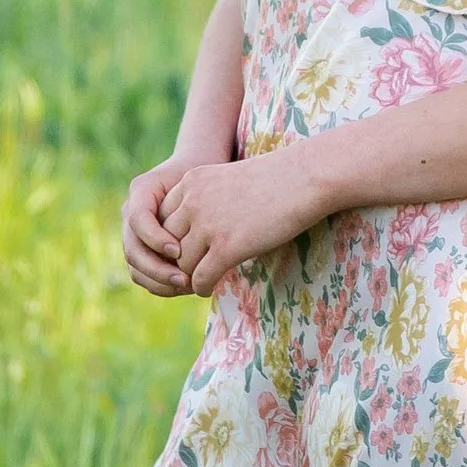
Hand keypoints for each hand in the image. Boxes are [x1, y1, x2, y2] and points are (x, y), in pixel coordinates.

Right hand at [121, 154, 198, 295]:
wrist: (196, 169)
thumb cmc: (204, 174)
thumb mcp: (200, 178)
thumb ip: (193, 197)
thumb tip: (194, 237)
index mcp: (141, 190)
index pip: (138, 218)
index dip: (154, 238)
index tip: (178, 251)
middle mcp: (131, 211)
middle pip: (132, 249)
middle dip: (157, 268)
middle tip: (186, 280)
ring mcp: (133, 233)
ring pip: (135, 267)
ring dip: (159, 281)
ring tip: (188, 286)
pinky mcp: (142, 250)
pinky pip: (143, 275)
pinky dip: (161, 285)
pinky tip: (186, 287)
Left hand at [158, 146, 327, 296]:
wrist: (304, 178)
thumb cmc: (274, 180)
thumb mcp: (228, 180)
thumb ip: (207, 199)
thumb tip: (197, 232)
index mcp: (191, 182)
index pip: (162, 219)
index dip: (170, 239)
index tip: (183, 250)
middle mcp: (193, 201)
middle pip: (168, 243)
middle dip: (176, 261)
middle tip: (187, 272)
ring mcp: (209, 224)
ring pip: (182, 263)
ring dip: (188, 277)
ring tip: (198, 282)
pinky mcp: (227, 247)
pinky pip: (200, 277)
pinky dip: (201, 287)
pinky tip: (208, 288)